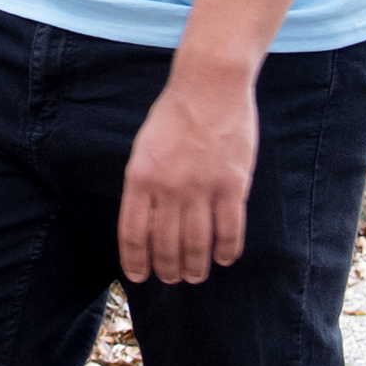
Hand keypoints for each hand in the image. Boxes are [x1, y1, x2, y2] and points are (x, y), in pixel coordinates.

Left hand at [117, 56, 255, 284]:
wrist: (209, 87)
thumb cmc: (173, 116)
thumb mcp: (143, 149)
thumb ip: (143, 185)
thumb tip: (146, 223)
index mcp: (140, 179)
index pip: (133, 234)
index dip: (136, 261)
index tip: (140, 277)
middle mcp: (168, 189)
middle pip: (166, 245)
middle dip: (168, 269)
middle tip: (173, 279)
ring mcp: (201, 188)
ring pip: (197, 244)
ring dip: (195, 266)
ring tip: (196, 275)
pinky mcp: (232, 185)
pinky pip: (229, 230)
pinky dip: (227, 250)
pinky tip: (224, 258)